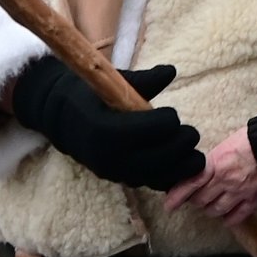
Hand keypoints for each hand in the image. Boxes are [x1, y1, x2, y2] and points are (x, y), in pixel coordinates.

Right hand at [10, 57, 203, 190]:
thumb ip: (144, 80)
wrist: (61, 120)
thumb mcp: (112, 82)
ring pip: (161, 175)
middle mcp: (111, 156)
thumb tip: (171, 71)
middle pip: (163, 155)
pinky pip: (153, 185)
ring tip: (195, 155)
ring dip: (183, 165)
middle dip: (182, 143)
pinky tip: (181, 167)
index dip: (169, 120)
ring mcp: (116, 173)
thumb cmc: (90, 95)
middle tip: (190, 133)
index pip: (154, 128)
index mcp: (107, 129)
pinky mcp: (121, 181)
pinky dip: (171, 178)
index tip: (170, 113)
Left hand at [165, 127, 256, 224]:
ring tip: (211, 203)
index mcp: (216, 164)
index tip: (169, 205)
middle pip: (201, 200)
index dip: (177, 196)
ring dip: (210, 209)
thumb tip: (201, 170)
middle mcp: (225, 182)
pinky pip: (236, 217)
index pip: (190, 183)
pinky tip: (226, 216)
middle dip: (196, 200)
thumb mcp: (226, 146)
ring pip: (216, 211)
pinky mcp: (254, 201)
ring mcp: (239, 193)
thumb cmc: (252, 140)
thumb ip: (212, 161)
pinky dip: (228, 219)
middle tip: (197, 196)